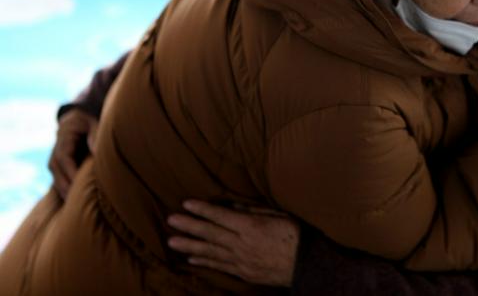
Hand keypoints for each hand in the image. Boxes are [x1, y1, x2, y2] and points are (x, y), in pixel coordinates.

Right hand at [48, 108, 98, 199]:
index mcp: (64, 138)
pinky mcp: (60, 164)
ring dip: (63, 190)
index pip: (63, 158)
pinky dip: (64, 188)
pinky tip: (72, 200)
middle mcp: (56, 149)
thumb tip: (95, 150)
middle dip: (65, 185)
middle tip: (76, 200)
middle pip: (56, 170)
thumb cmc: (90, 119)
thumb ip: (95, 134)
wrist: (80, 116)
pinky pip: (59, 178)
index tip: (78, 184)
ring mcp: (56, 157)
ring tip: (73, 205)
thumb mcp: (94, 122)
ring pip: (56, 176)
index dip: (70, 172)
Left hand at [167, 200, 299, 286]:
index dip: (203, 210)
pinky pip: (220, 266)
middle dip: (190, 226)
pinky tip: (191, 258)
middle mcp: (242, 244)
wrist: (306, 265)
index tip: (186, 204)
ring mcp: (241, 260)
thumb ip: (253, 211)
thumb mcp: (278, 216)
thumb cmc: (295, 235)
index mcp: (252, 227)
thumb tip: (232, 206)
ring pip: (211, 252)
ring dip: (190, 246)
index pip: (221, 217)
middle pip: (211, 234)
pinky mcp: (243, 272)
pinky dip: (204, 261)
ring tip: (172, 242)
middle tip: (171, 221)